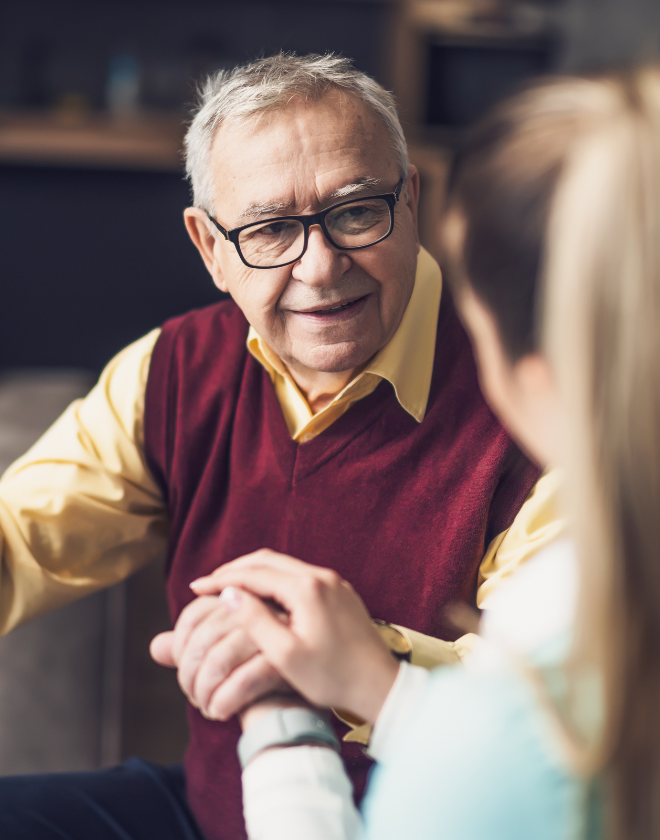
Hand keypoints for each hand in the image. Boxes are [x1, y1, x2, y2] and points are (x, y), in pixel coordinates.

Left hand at [149, 594, 291, 719]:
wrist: (298, 707)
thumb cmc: (257, 681)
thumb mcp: (222, 662)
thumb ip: (190, 651)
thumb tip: (157, 647)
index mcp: (241, 600)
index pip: (195, 614)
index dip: (181, 646)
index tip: (185, 674)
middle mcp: (258, 607)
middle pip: (205, 638)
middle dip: (190, 675)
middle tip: (194, 697)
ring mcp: (274, 631)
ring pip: (219, 659)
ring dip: (205, 692)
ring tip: (207, 707)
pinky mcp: (286, 660)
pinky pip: (243, 680)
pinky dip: (224, 701)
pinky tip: (220, 713)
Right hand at [189, 550, 399, 723]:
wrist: (379, 684)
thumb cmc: (332, 677)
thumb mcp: (285, 655)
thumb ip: (255, 621)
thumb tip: (229, 594)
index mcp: (306, 589)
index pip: (254, 573)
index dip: (221, 580)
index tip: (195, 588)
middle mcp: (321, 577)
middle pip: (268, 560)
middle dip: (235, 569)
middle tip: (207, 583)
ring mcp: (333, 582)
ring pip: (284, 566)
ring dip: (254, 573)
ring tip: (229, 588)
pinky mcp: (340, 592)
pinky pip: (299, 575)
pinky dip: (274, 580)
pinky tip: (262, 597)